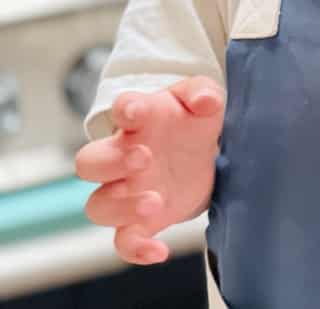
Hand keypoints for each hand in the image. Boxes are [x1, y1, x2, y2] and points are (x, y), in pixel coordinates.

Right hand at [75, 76, 224, 264]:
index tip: (136, 111)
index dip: (124, 109)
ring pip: (98, 206)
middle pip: (89, 162)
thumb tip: (205, 101)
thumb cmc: (194, 122)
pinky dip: (135, 250)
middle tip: (145, 158)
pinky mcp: (141, 221)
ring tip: (154, 201)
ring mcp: (127, 191)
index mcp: (140, 119)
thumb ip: (203, 92)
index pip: (121, 108)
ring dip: (120, 207)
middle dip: (111, 162)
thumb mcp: (204, 99)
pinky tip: (159, 251)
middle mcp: (124, 156)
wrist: (206, 157)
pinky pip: (123, 242)